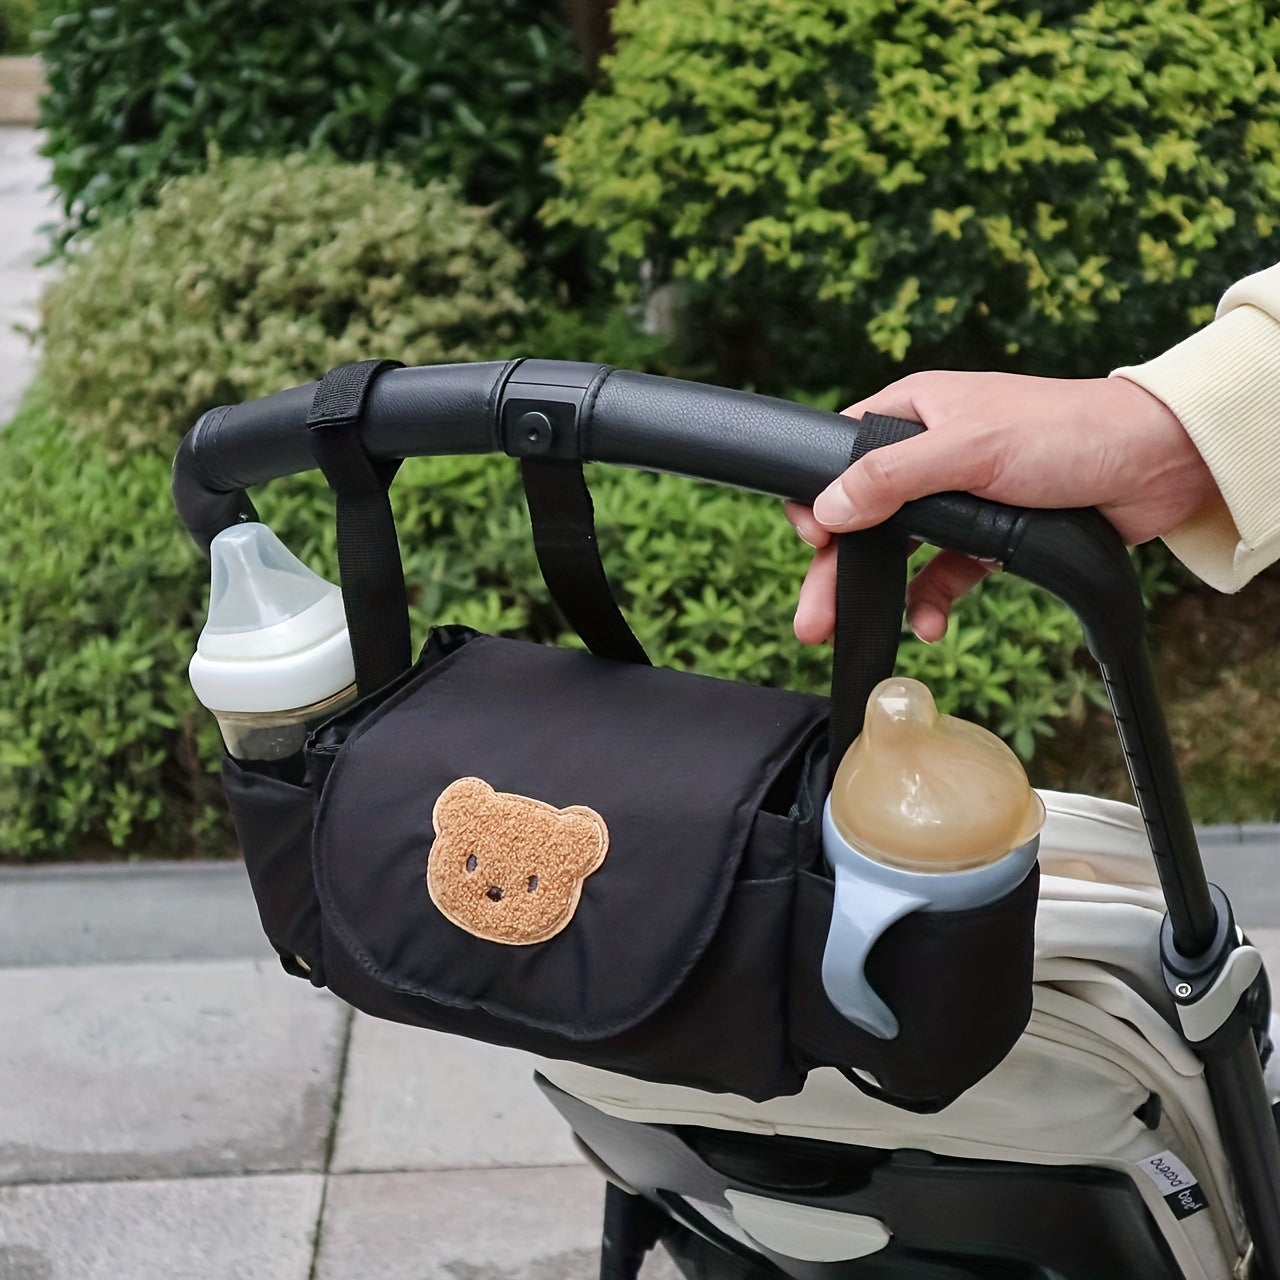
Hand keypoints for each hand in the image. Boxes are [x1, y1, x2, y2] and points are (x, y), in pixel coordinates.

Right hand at [786, 371, 1217, 643]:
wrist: (1158, 464)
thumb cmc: (1068, 431)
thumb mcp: (969, 448)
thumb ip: (892, 476)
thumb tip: (829, 507)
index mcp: (914, 412)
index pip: (840, 455)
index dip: (819, 499)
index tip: (814, 540)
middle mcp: (928, 453)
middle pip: (861, 515)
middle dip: (834, 568)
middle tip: (812, 618)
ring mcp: (958, 497)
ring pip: (898, 551)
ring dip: (877, 593)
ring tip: (853, 632)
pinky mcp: (989, 535)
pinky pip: (942, 573)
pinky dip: (929, 601)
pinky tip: (929, 624)